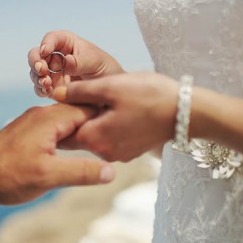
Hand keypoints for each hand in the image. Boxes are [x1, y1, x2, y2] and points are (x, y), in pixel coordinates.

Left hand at [0, 104, 115, 204]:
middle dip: (97, 126)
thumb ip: (81, 171)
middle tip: (120, 140)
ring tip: (103, 148)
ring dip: (82, 134)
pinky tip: (75, 153)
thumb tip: (111, 171)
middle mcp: (41, 116)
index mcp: (49, 119)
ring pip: (66, 124)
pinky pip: (54, 131)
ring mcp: (32, 125)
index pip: (87, 110)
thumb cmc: (7, 175)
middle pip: (78, 115)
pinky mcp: (26, 135)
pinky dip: (68, 139)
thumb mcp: (48, 176)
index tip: (126, 127)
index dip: (107, 119)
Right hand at [28, 30, 123, 96]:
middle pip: (37, 54)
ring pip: (35, 72)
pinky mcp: (52, 88)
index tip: (45, 51)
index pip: (52, 38)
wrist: (111, 93)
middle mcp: (56, 57)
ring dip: (37, 76)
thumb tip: (66, 61)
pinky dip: (40, 89)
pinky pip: (40, 88)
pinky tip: (47, 91)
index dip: (46, 43)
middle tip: (42, 70)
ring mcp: (52, 73)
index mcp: (67, 44)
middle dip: (35, 61)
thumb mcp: (97, 62)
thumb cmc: (106, 70)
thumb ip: (80, 62)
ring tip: (47, 83)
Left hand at [54, 72, 177, 161]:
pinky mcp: (129, 152)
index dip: (59, 112)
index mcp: (93, 139)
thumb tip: (54, 94)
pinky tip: (115, 109)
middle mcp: (103, 153)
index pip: (62, 129)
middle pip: (76, 134)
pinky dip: (106, 126)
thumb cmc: (149, 95)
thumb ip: (78, 92)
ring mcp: (118, 155)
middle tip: (78, 95)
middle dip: (74, 117)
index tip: (62, 97)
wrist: (187, 112)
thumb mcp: (109, 87)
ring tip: (99, 100)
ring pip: (93, 136)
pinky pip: (108, 138)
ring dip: (91, 121)